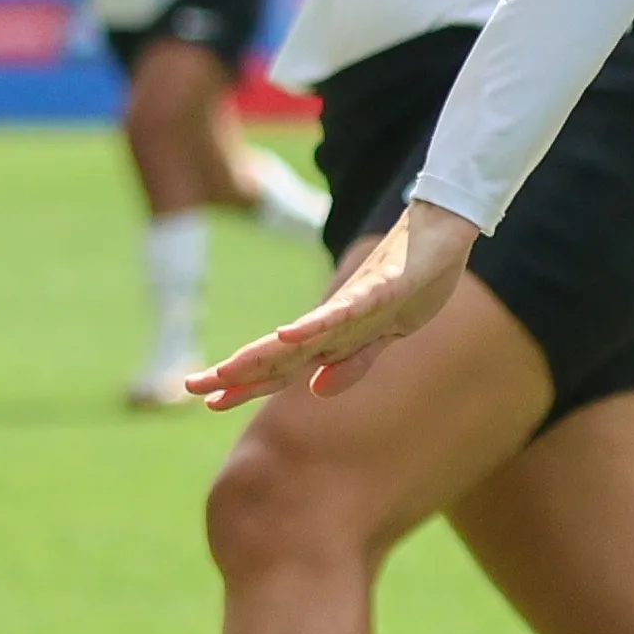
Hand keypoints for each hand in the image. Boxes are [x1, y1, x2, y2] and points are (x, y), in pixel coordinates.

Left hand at [189, 204, 477, 405]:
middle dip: (236, 372)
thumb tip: (316, 389)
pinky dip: (315, 325)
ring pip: (300, 337)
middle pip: (278, 354)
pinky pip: (343, 312)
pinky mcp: (378, 289)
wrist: (441, 233)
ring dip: (262, 355)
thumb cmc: (412, 281)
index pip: (282, 365)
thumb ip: (353, 362)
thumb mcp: (385, 336)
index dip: (247, 384)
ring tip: (225, 371)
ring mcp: (353, 304)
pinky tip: (287, 335)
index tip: (208, 401)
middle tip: (191, 386)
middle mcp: (333, 321)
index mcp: (333, 334)